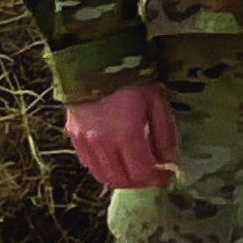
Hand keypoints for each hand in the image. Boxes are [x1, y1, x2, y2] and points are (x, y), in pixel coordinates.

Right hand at [61, 82, 178, 192]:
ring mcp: (84, 142)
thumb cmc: (132, 79)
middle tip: (153, 175)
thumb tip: (170, 161)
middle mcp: (102, 145)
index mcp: (126, 136)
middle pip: (121, 179)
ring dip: (121, 179)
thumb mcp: (157, 103)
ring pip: (102, 175)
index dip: (157, 180)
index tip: (168, 177)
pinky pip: (88, 163)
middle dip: (140, 182)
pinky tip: (114, 161)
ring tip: (135, 171)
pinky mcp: (73, 136)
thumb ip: (164, 136)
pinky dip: (103, 169)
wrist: (95, 60)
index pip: (141, 173)